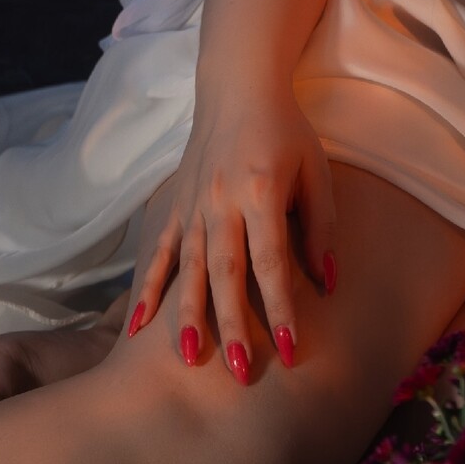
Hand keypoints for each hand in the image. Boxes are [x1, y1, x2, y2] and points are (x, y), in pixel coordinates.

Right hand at [127, 88, 337, 383]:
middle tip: (242, 375)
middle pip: (226, 272)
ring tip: (190, 360)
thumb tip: (328, 281)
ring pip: (189, 269)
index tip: (290, 348)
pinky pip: (160, 252)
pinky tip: (137, 326)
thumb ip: (321, 226)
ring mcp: (193, 204)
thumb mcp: (315, 170)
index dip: (279, 307)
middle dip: (233, 325)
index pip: (270, 261)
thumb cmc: (286, 131)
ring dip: (188, 316)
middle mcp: (221, 200)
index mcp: (260, 190)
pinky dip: (147, 288)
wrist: (238, 89)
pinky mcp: (175, 205)